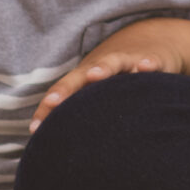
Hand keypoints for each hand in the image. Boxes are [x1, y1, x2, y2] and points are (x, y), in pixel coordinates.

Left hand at [28, 24, 186, 131]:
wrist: (153, 41)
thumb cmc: (120, 77)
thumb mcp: (100, 92)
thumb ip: (82, 115)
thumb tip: (57, 147)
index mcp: (87, 77)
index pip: (64, 92)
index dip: (49, 108)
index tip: (36, 127)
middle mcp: (103, 68)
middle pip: (81, 76)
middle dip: (66, 89)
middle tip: (52, 103)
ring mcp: (128, 62)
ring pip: (113, 63)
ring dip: (103, 68)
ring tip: (94, 75)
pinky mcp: (154, 60)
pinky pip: (151, 62)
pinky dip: (148, 63)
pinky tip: (145, 67)